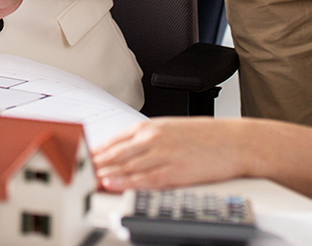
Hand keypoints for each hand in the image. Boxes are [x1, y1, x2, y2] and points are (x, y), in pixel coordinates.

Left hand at [93, 119, 251, 190]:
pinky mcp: (174, 170)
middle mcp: (153, 137)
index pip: (114, 139)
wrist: (236, 141)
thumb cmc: (208, 138)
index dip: (95, 151)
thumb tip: (127, 151)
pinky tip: (112, 184)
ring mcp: (162, 153)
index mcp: (152, 126)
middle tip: (74, 172)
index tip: (80, 160)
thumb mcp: (173, 130)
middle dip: (93, 164)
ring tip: (85, 180)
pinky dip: (125, 181)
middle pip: (115, 152)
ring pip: (125, 164)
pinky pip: (144, 177)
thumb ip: (148, 139)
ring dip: (103, 173)